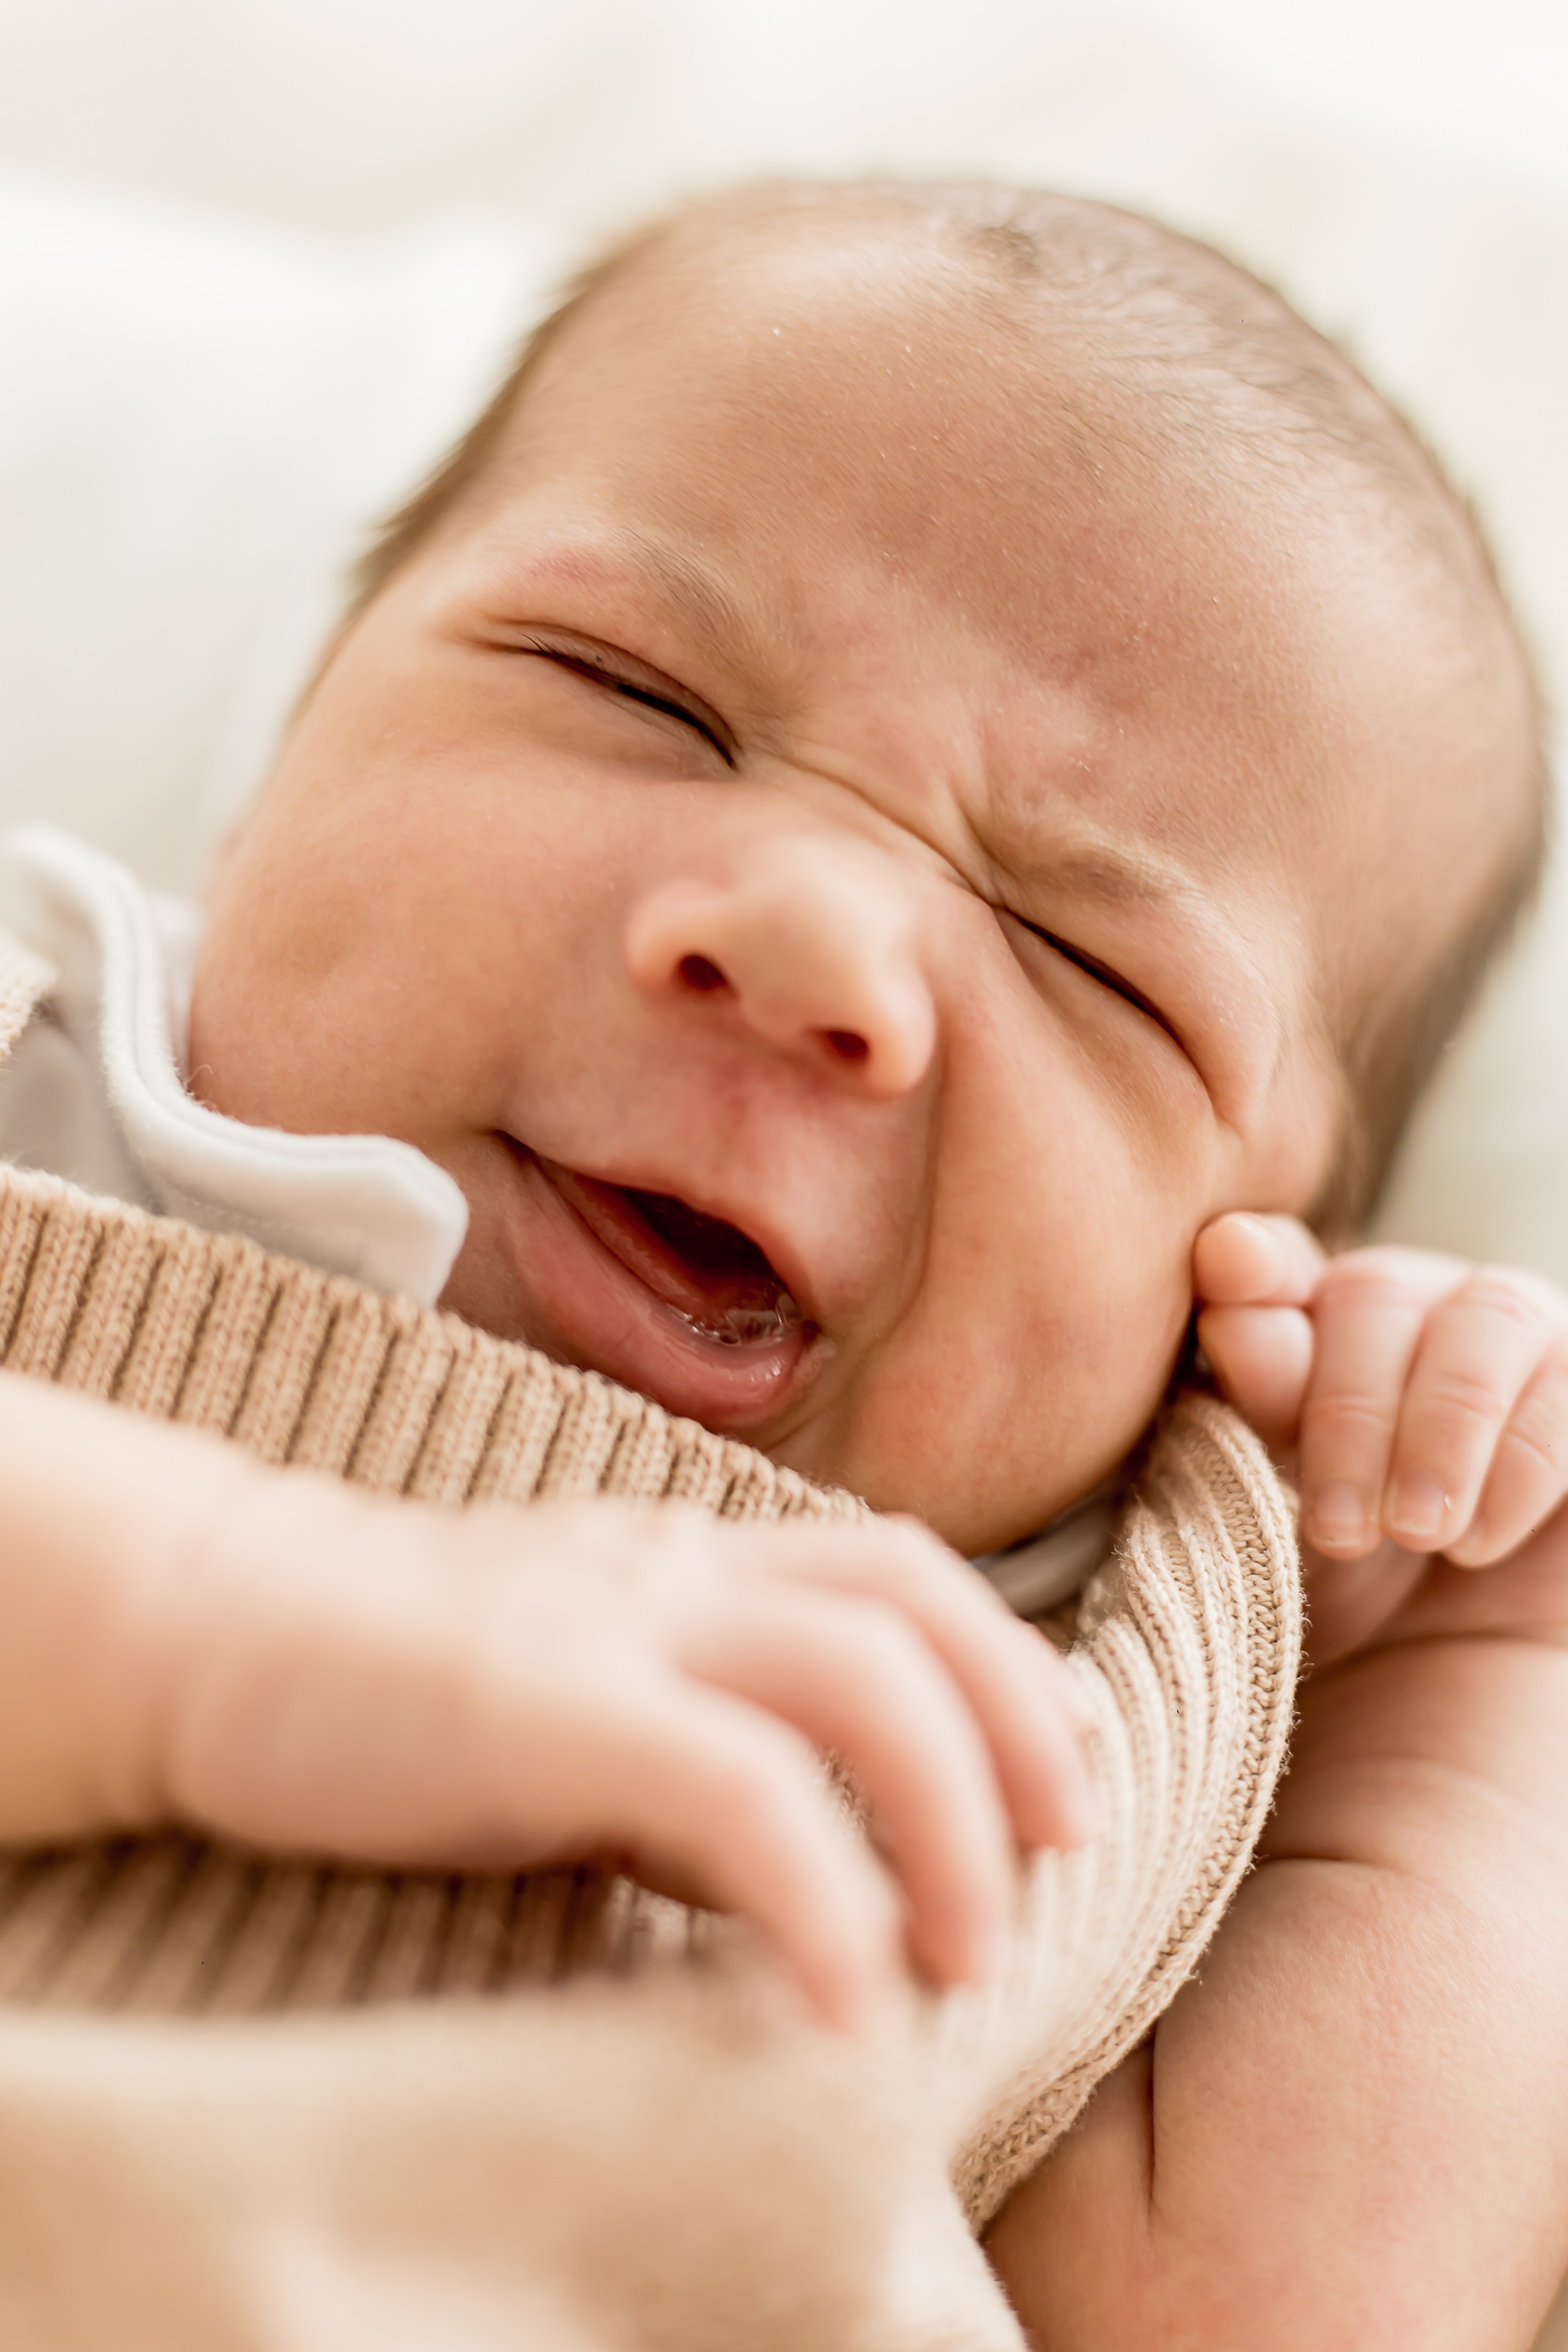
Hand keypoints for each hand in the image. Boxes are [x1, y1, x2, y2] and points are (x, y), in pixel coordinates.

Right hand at [51, 1405, 1087, 2035]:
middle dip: (1016, 1729)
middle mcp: (669, 1568)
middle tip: (1061, 1860)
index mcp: (686, 1563)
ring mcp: (608, 1621)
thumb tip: (819, 1863)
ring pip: (857, 1674)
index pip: (895, 1569)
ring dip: (949, 1819)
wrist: (206, 1630)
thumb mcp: (580, 1705)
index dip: (1006, 1664)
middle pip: (908, 1597)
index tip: (1063, 1777)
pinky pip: (737, 1789)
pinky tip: (842, 2007)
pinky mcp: (540, 1701)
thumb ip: (698, 1753)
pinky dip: (823, 1898)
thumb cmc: (396, 1692)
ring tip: (969, 1958)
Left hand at [1193, 1215, 1567, 1655]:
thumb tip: (1228, 1258)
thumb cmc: (1357, 1568)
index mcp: (1310, 1314)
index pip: (1271, 1263)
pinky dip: (1519, 1466)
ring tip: (1419, 1536)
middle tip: (1339, 1530)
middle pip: (1374, 1295)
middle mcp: (1414, 1297)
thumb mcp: (1293, 1502)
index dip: (1252, 1265)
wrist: (1462, 1645)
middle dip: (1349, 1416)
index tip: (1227, 1266)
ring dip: (1442, 1437)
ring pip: (1487, 1322)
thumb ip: (1262, 1388)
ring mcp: (1516, 1328)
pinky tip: (1480, 1538)